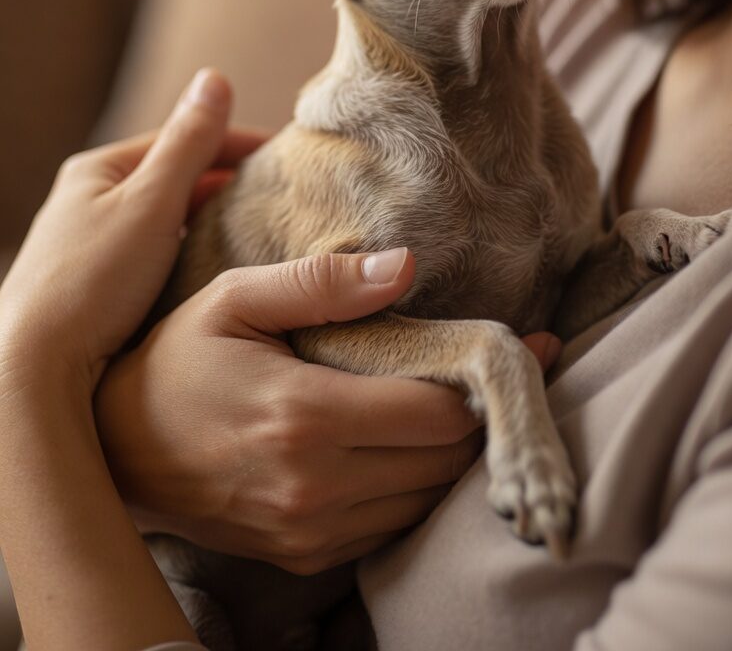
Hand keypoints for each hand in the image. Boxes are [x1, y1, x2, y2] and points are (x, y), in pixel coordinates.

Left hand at [0, 68, 263, 395]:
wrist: (33, 370)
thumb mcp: (150, 203)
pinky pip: (158, 255)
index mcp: (98, 170)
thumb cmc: (90, 282)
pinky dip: (192, 253)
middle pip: (176, 179)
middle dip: (229, 182)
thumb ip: (188, 143)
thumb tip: (215, 77)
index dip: (237, 143)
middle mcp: (89, 202)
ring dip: (211, 220)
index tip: (290, 156)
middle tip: (285, 197)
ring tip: (262, 233)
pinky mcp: (96, 288)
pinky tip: (217, 272)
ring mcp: (91, 246)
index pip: (182, 138)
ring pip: (168, 220)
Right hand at [95, 249, 560, 573]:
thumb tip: (406, 266)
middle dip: (483, 418)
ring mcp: (309, 531)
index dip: (486, 383)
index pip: (434, 415)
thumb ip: (322, 282)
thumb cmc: (176, 359)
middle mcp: (314, 487)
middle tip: (512, 374)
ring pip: (424, 500)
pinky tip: (419, 443)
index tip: (529, 346)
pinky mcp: (303, 554)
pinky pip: (390, 526)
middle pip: (442, 462)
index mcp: (305, 417)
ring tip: (474, 404)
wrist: (112, 450)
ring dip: (455, 456)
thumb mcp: (237, 298)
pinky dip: (416, 487)